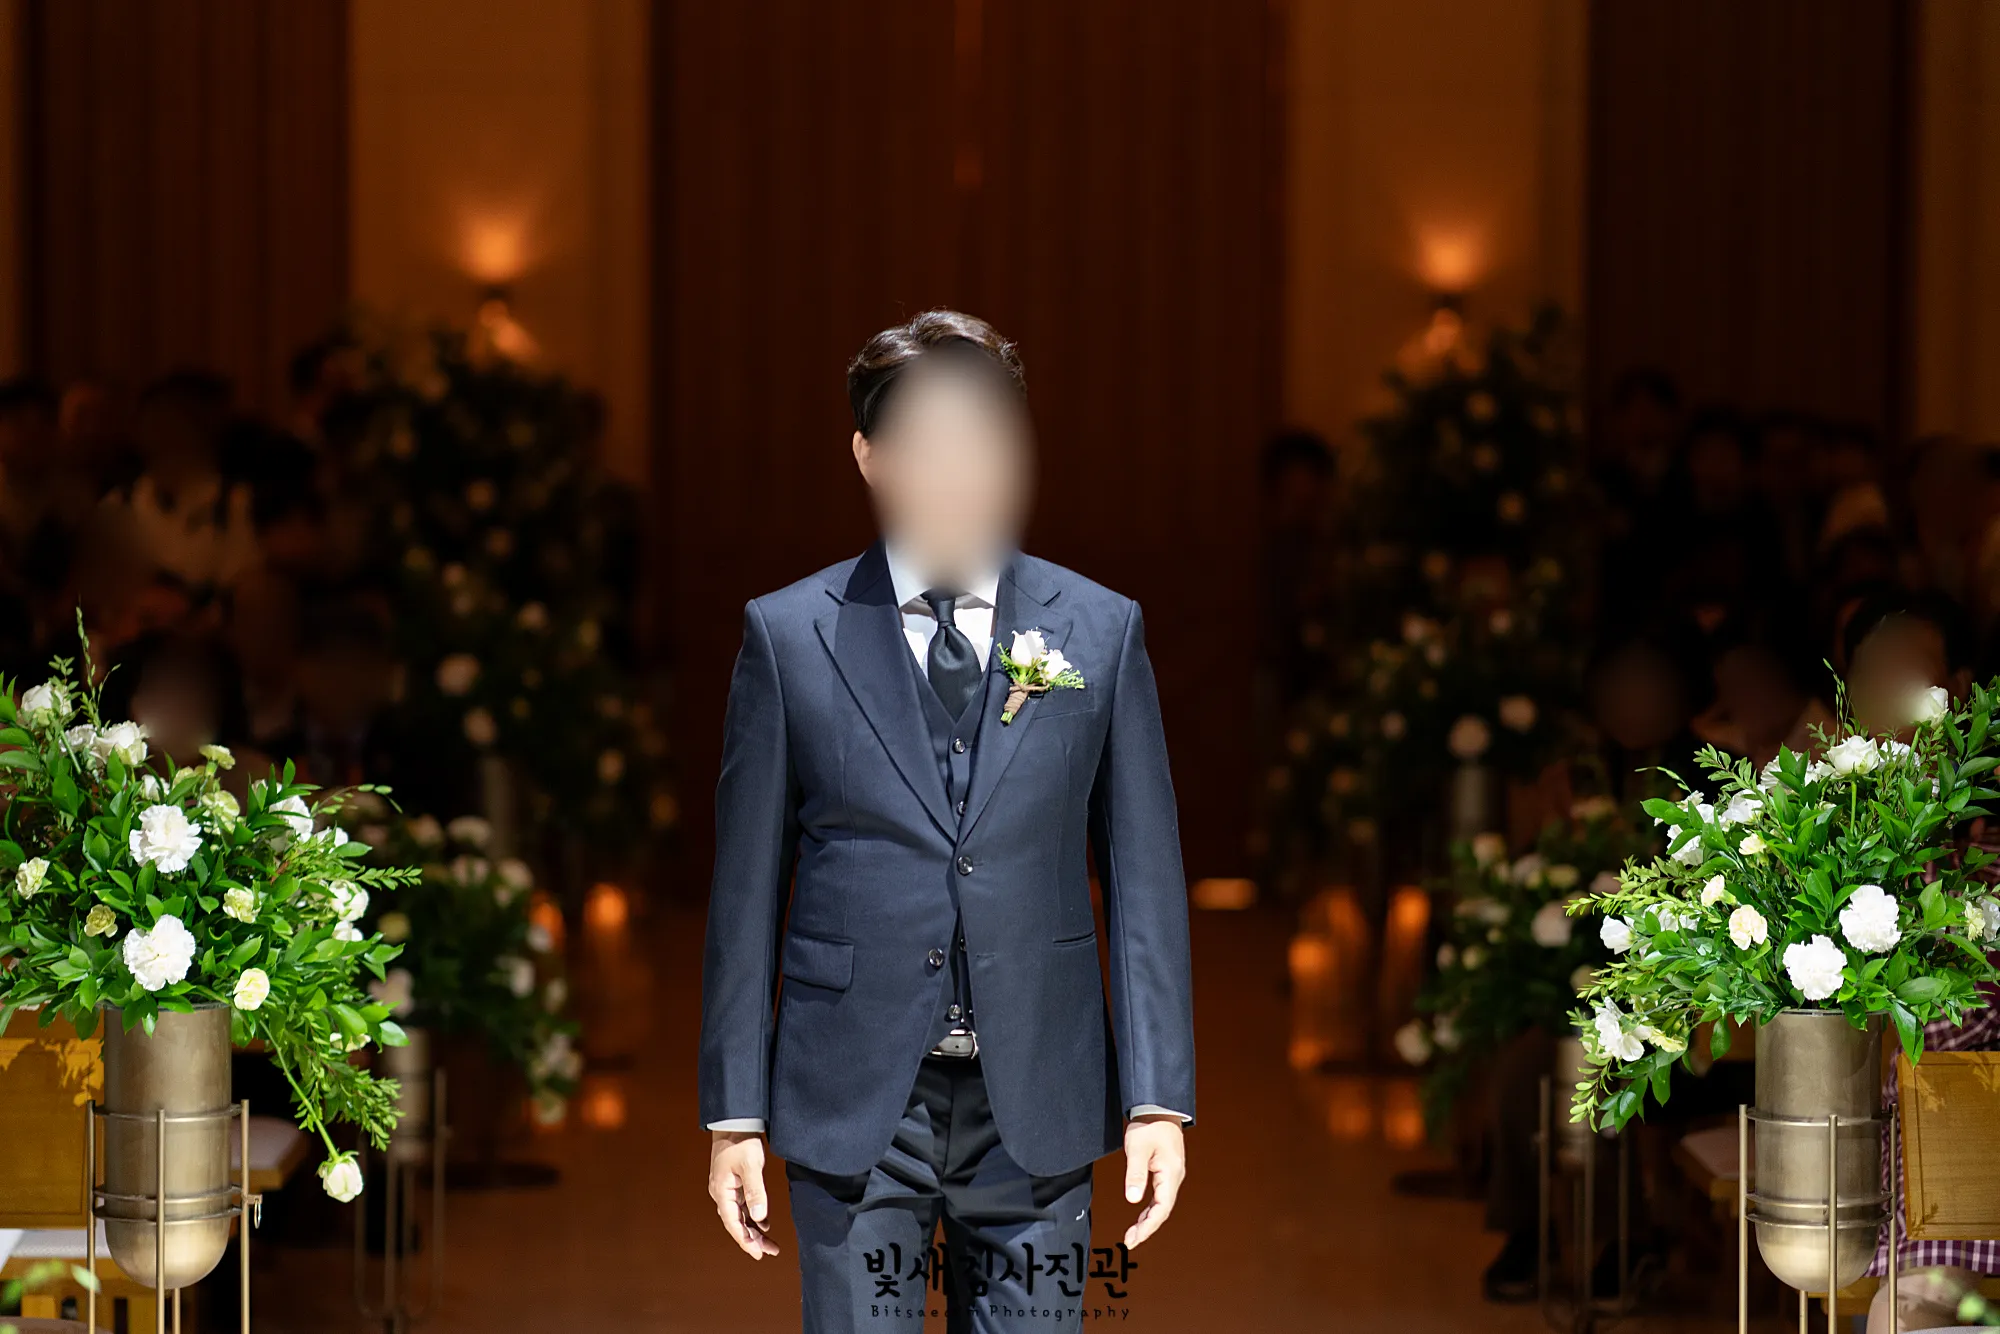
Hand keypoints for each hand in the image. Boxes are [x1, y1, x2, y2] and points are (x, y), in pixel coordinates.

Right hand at [708, 1130, 780, 1258]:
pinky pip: (743, 1207)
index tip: (758, 1254)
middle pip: (736, 1223)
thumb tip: (760, 1216)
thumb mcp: (751, 1166)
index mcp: (722, 1192)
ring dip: (753, 1230)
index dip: (745, 1240)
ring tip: (769, 1244)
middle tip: (769, 1252)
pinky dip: (753, 1217)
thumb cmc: (741, 1142)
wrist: (735, 1123)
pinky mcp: (734, 1185)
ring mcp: (727, 1190)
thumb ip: (756, 1191)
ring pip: (740, 1217)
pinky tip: (764, 1224)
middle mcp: (722, 1194)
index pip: (733, 1223)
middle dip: (752, 1239)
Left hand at [1120, 1115, 1185, 1248]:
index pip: (1161, 1208)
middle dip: (1147, 1228)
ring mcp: (1172, 1174)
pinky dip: (1150, 1208)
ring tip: (1133, 1233)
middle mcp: (1175, 1177)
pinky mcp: (1166, 1171)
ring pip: (1162, 1204)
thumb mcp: (1138, 1149)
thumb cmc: (1149, 1125)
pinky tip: (1141, 1215)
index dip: (1148, 1226)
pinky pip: (1160, 1196)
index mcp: (1171, 1174)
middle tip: (1130, 1241)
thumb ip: (1135, 1174)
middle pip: (1163, 1210)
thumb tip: (1133, 1200)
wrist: (1158, 1108)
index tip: (1133, 1239)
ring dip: (1148, 1220)